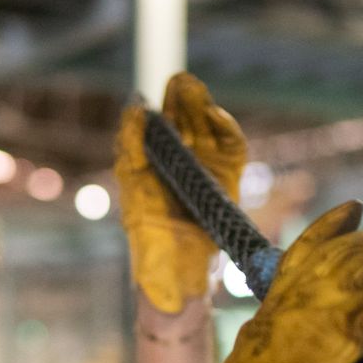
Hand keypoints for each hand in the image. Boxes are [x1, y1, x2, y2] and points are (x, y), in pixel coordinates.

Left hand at [114, 73, 246, 313]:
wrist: (176, 279)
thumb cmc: (150, 245)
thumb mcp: (135, 195)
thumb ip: (131, 151)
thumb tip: (133, 109)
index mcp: (152, 169)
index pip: (158, 129)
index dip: (158, 109)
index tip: (151, 94)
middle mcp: (180, 165)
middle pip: (185, 124)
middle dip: (183, 103)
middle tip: (181, 83)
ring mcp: (206, 172)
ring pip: (207, 132)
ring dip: (203, 110)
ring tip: (195, 91)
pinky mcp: (227, 182)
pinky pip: (231, 151)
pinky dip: (226, 132)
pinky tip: (216, 115)